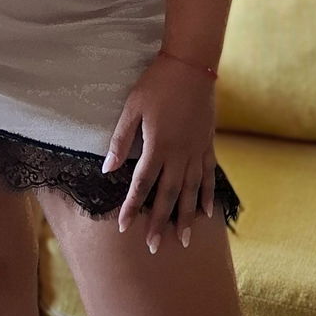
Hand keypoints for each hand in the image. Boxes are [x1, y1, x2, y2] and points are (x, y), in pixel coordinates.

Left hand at [100, 51, 216, 253]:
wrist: (191, 67)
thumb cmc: (156, 85)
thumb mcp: (132, 108)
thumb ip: (121, 140)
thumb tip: (107, 168)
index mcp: (158, 146)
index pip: (142, 184)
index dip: (133, 207)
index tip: (125, 228)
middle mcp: (179, 154)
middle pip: (168, 195)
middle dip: (160, 223)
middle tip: (154, 248)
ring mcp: (196, 151)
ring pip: (191, 191)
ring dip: (186, 217)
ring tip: (183, 240)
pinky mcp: (208, 145)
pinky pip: (209, 176)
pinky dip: (207, 195)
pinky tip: (205, 212)